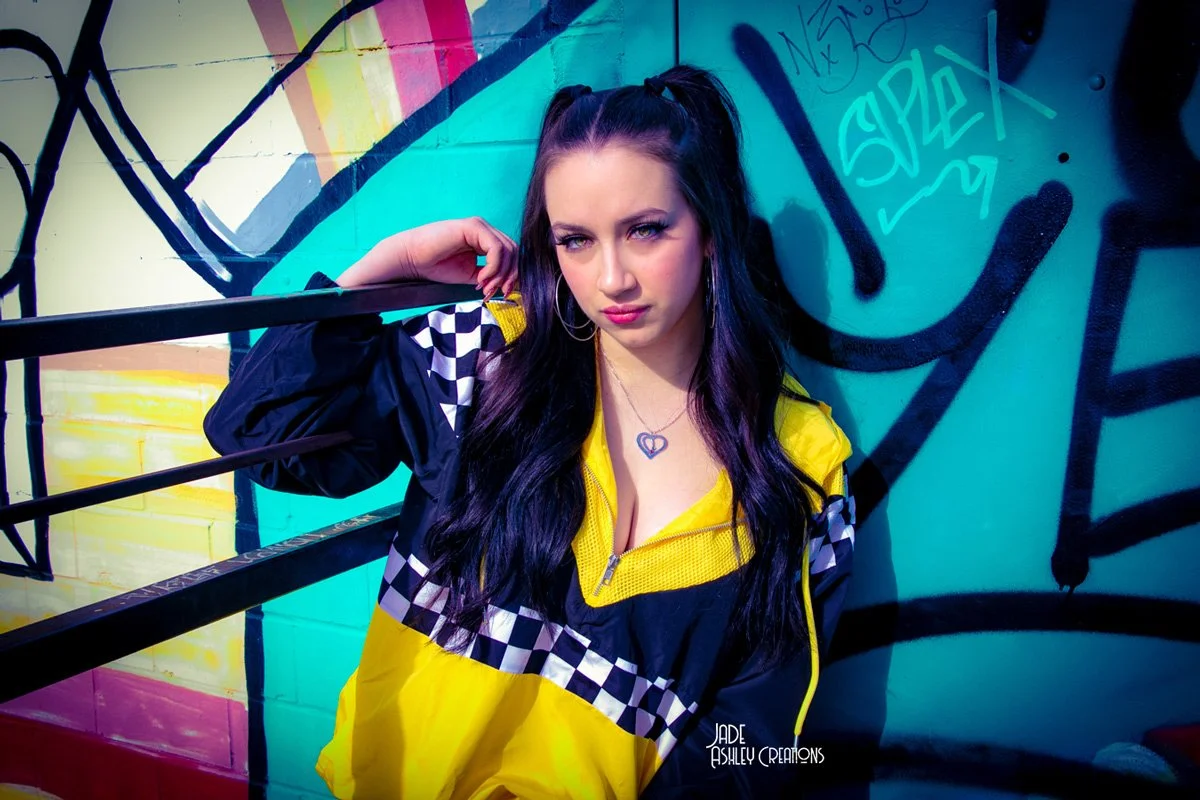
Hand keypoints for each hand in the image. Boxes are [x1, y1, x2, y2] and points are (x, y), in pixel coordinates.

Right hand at [336, 217, 518, 296]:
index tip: (502, 293)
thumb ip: (490, 277)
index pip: (511, 255)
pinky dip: (493, 266)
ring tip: (484, 287)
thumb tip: (510, 286)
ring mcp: (480, 226)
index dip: (511, 275)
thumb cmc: (437, 266)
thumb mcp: (470, 275)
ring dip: (500, 274)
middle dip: (509, 276)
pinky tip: (480, 278)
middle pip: (513, 252)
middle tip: (496, 292)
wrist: (413, 259)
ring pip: (507, 250)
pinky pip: (496, 248)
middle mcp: (485, 230)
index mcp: (485, 240)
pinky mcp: (473, 226)